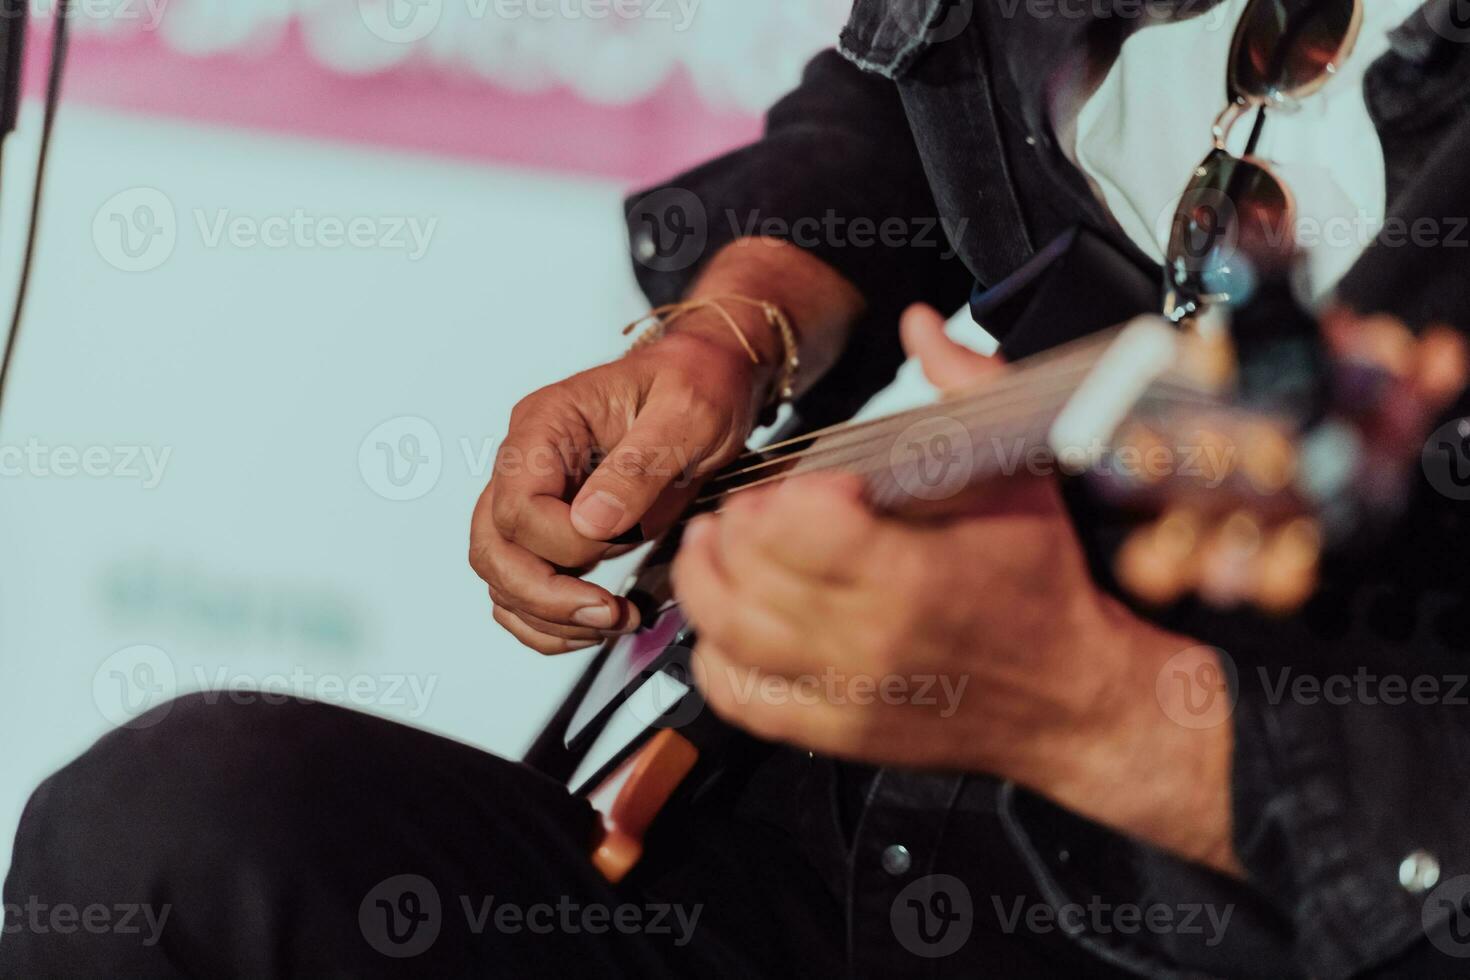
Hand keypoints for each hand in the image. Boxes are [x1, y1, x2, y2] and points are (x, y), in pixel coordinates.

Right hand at [471, 327, 766, 653]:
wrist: (713, 381)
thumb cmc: (700, 385)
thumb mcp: (687, 416)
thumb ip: (638, 467)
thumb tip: (591, 523)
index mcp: (547, 423)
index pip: (518, 504)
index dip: (563, 543)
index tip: (624, 543)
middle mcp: (527, 461)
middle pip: (493, 547)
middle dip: (547, 595)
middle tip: (610, 613)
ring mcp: (536, 497)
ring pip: (502, 575)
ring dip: (551, 615)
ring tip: (614, 619)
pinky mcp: (553, 529)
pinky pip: (523, 588)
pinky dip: (550, 621)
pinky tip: (596, 624)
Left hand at [671, 304, 1239, 874]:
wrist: (1073, 694)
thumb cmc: (1044, 586)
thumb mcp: (1023, 475)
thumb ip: (970, 390)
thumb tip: (922, 326)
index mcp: (914, 577)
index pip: (802, 526)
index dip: (789, 492)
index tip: (812, 483)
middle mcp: (871, 642)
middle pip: (749, 575)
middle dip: (735, 526)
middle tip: (747, 506)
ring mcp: (847, 694)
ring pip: (730, 634)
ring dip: (707, 580)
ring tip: (718, 547)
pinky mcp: (835, 729)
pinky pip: (741, 698)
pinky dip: (715, 657)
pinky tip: (727, 622)